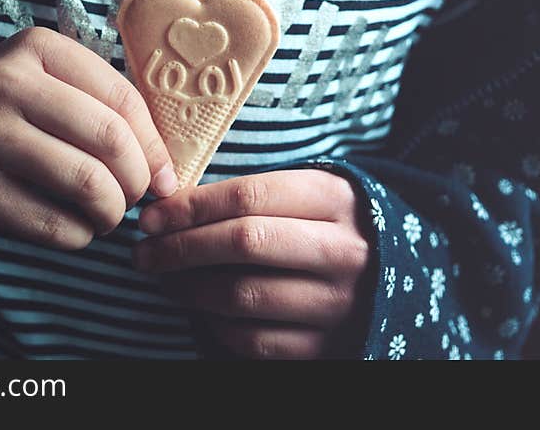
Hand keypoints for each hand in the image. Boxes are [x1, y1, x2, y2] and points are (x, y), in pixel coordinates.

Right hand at [0, 27, 176, 246]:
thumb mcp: (38, 80)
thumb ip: (99, 104)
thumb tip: (166, 168)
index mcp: (36, 48)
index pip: (124, 100)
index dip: (155, 146)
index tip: (164, 176)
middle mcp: (7, 85)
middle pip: (111, 142)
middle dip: (138, 181)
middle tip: (135, 197)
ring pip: (89, 186)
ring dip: (113, 212)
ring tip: (107, 215)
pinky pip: (55, 226)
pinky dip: (81, 236)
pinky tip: (76, 229)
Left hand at [133, 170, 369, 358]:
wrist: (395, 275)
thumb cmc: (327, 225)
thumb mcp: (306, 194)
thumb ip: (250, 196)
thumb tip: (169, 210)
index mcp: (333, 199)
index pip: (249, 197)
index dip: (190, 207)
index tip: (151, 217)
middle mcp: (340, 250)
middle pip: (243, 243)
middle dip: (180, 248)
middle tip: (144, 253)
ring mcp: (336, 302)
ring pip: (241, 295)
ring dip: (188, 288)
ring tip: (165, 280)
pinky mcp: (326, 346)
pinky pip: (253, 339)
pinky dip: (215, 326)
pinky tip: (201, 310)